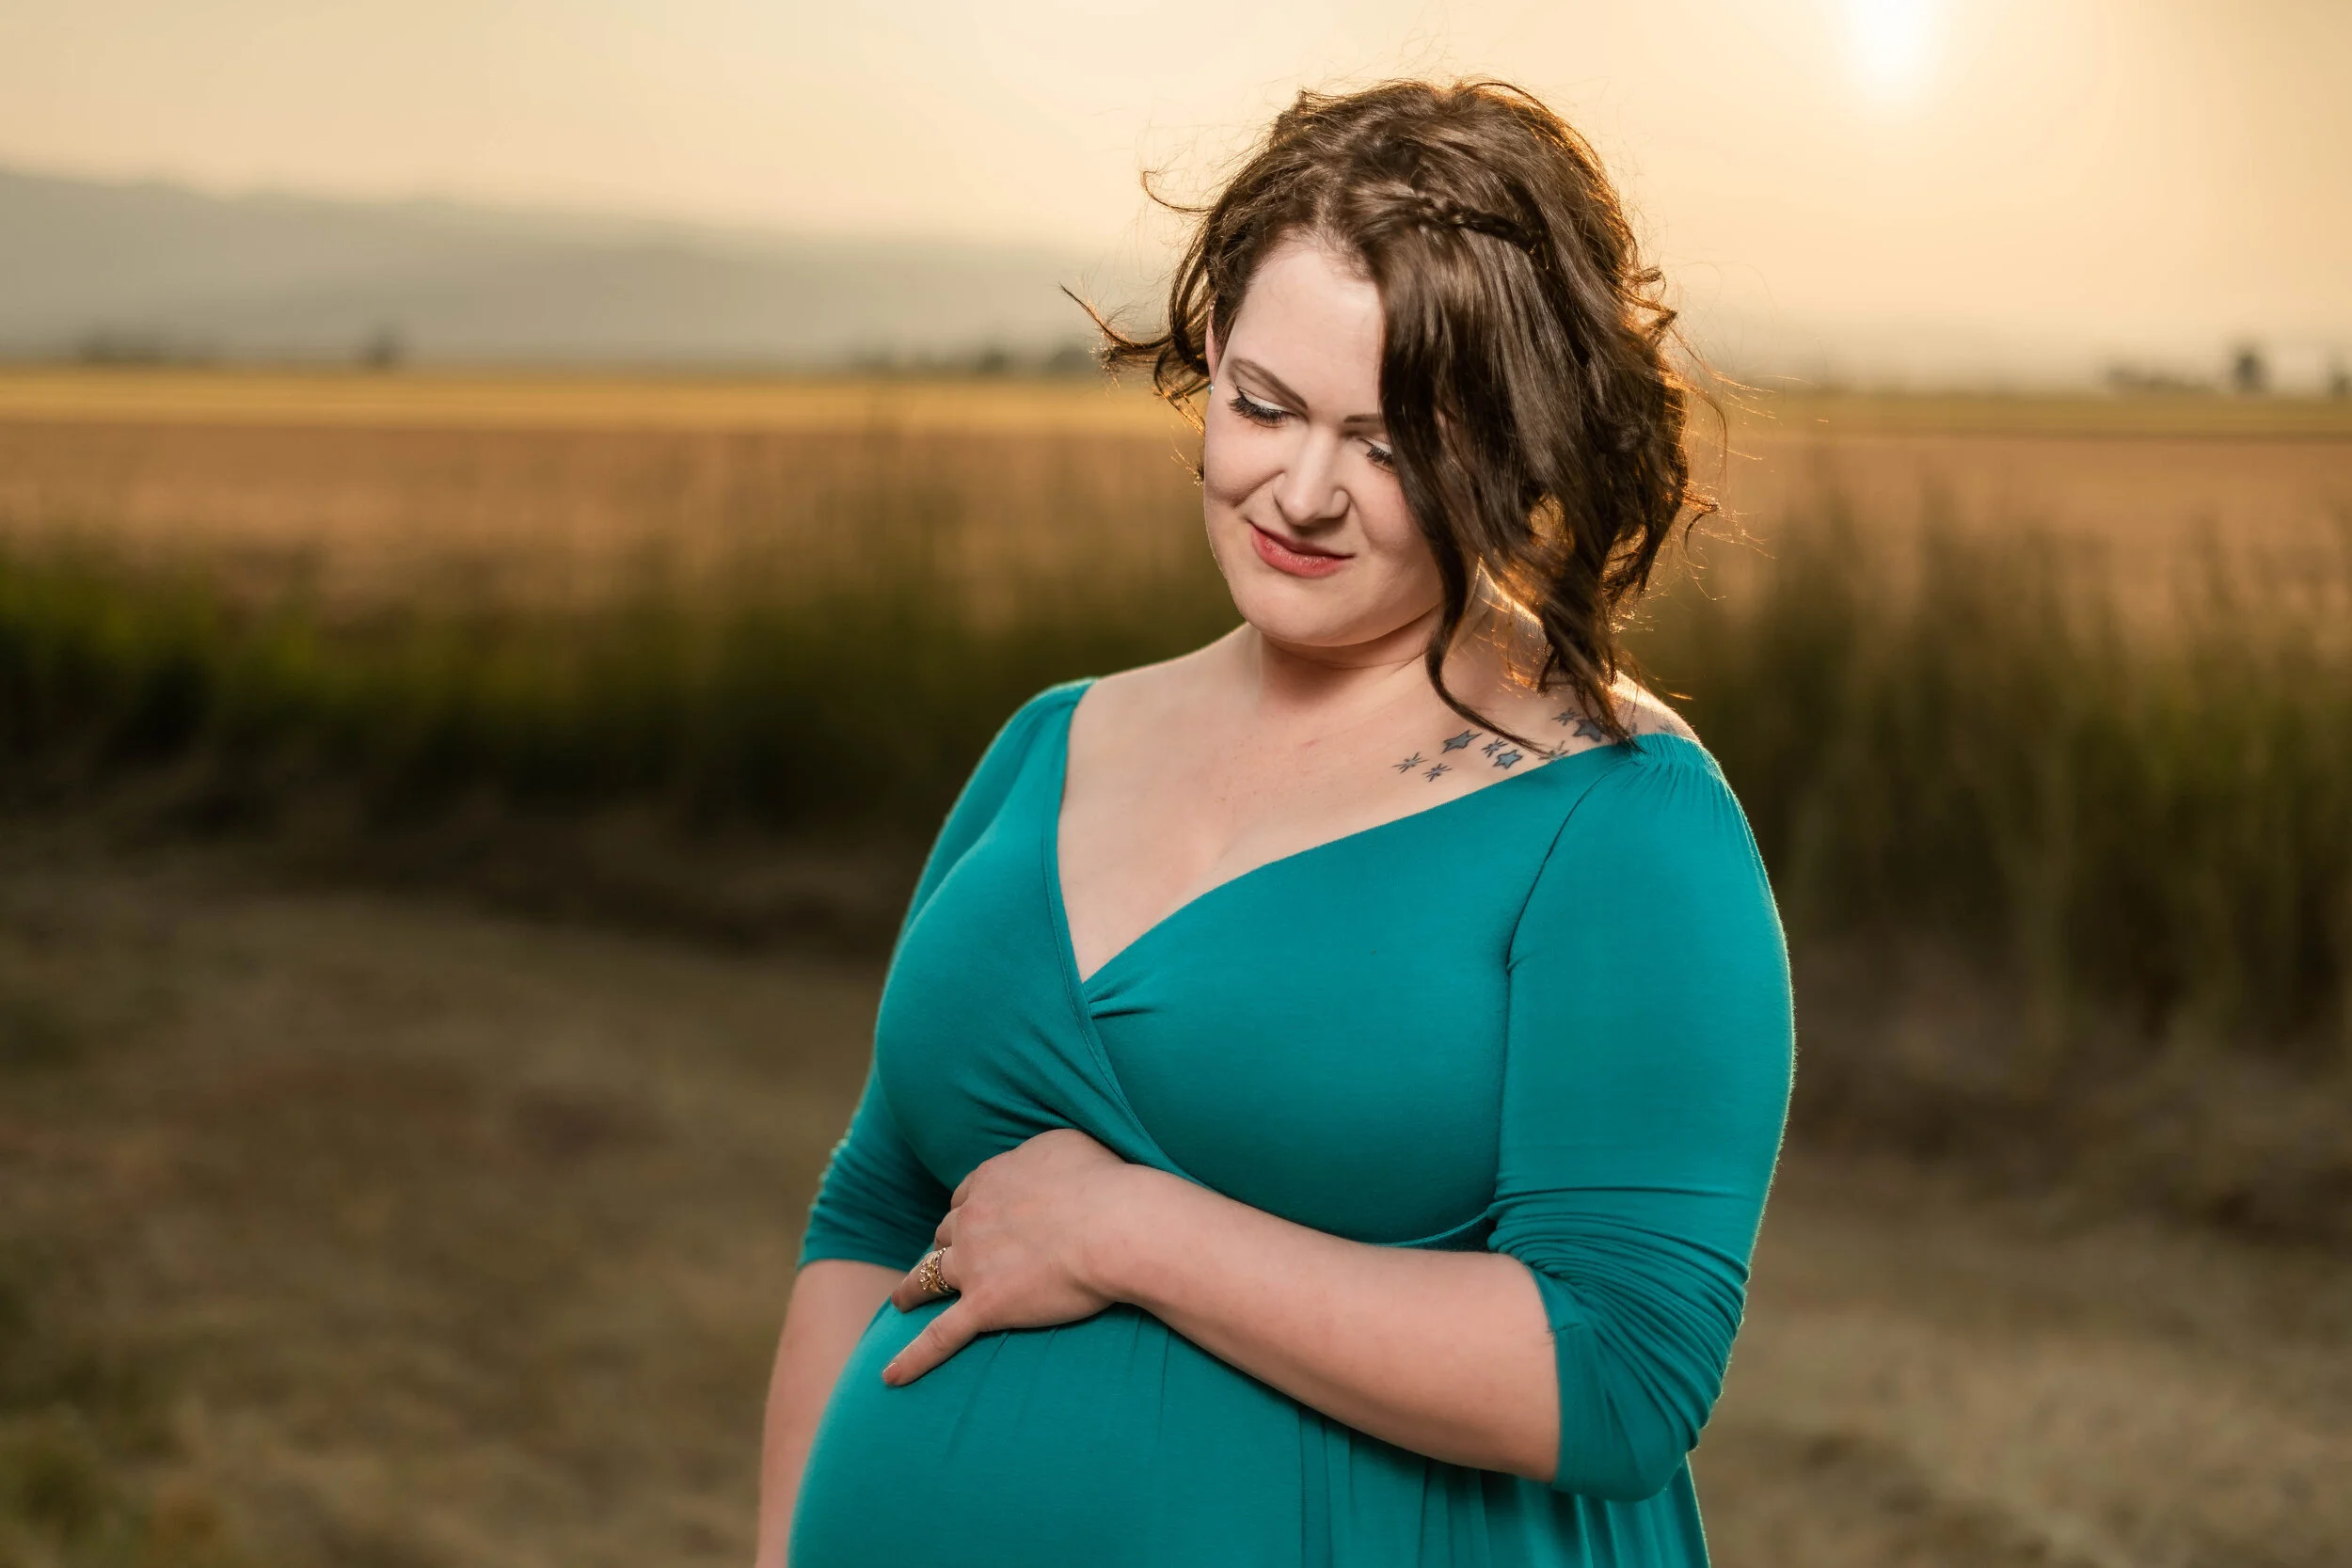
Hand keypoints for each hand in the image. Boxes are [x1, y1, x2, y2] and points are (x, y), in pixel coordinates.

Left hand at [881, 1127, 1138, 1384]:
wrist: (1114, 1226)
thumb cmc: (1104, 1182)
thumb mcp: (1067, 1143)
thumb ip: (1041, 1151)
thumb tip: (1043, 1159)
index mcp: (991, 1181)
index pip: (967, 1196)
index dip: (968, 1209)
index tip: (971, 1218)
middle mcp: (973, 1218)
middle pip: (947, 1232)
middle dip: (948, 1244)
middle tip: (951, 1260)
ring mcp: (973, 1263)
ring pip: (929, 1275)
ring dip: (914, 1288)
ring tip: (902, 1301)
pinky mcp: (985, 1305)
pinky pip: (939, 1337)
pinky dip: (913, 1358)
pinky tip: (891, 1376)